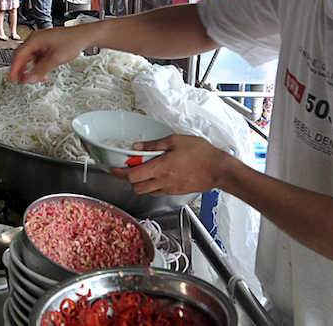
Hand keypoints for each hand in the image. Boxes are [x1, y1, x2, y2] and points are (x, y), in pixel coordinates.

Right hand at [8, 25, 89, 83]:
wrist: (83, 36)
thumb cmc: (71, 41)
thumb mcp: (55, 59)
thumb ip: (41, 70)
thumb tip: (31, 79)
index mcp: (34, 40)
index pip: (18, 55)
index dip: (14, 68)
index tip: (11, 78)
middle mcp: (36, 40)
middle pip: (23, 56)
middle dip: (21, 70)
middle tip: (19, 81)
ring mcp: (41, 43)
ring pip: (30, 58)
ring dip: (30, 69)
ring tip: (30, 80)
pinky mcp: (46, 46)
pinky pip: (38, 58)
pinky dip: (38, 66)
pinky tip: (41, 74)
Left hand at [109, 135, 233, 195]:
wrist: (219, 169)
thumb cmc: (201, 154)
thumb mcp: (175, 141)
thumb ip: (154, 145)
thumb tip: (137, 147)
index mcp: (160, 169)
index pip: (131, 176)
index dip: (118, 173)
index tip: (113, 169)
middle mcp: (162, 182)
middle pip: (136, 187)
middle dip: (128, 179)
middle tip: (126, 169)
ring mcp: (170, 189)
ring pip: (147, 191)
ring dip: (140, 183)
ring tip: (143, 171)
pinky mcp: (177, 192)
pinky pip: (159, 192)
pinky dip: (153, 186)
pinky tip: (158, 175)